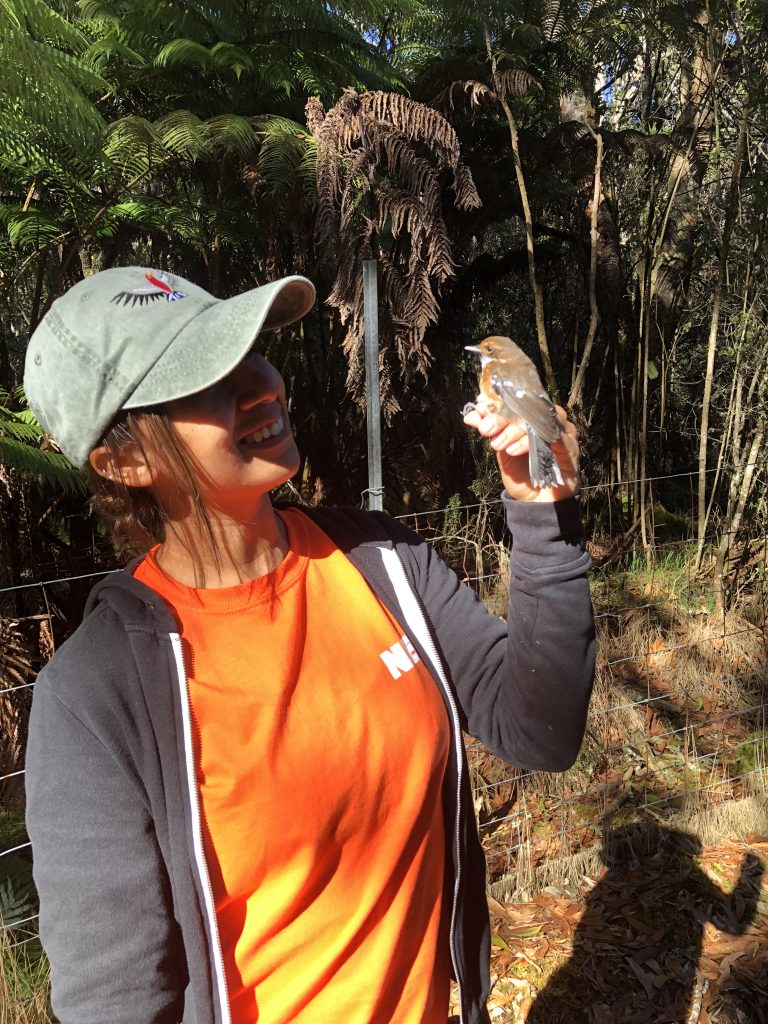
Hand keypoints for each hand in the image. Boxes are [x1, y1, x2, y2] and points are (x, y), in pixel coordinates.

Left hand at [463, 404, 580, 502]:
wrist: (536, 502)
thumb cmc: (522, 472)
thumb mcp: (501, 450)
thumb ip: (491, 431)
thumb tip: (470, 415)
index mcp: (535, 417)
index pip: (518, 400)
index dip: (498, 404)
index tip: (478, 412)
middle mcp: (551, 421)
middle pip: (531, 407)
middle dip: (504, 417)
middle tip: (487, 429)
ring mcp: (563, 433)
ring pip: (542, 419)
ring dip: (517, 431)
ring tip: (501, 446)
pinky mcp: (570, 449)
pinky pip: (555, 438)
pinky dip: (531, 441)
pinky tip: (515, 450)